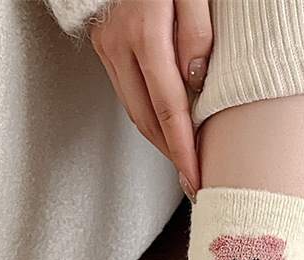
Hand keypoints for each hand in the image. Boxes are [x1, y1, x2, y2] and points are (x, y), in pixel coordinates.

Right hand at [90, 0, 213, 198]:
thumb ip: (197, 33)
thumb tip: (196, 83)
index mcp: (145, 33)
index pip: (170, 110)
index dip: (185, 151)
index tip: (198, 179)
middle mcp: (119, 45)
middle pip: (149, 120)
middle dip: (173, 156)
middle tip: (195, 183)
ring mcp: (108, 47)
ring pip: (136, 111)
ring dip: (161, 143)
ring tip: (185, 165)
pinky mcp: (105, 46)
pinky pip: (129, 94)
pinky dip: (150, 120)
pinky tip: (169, 133)